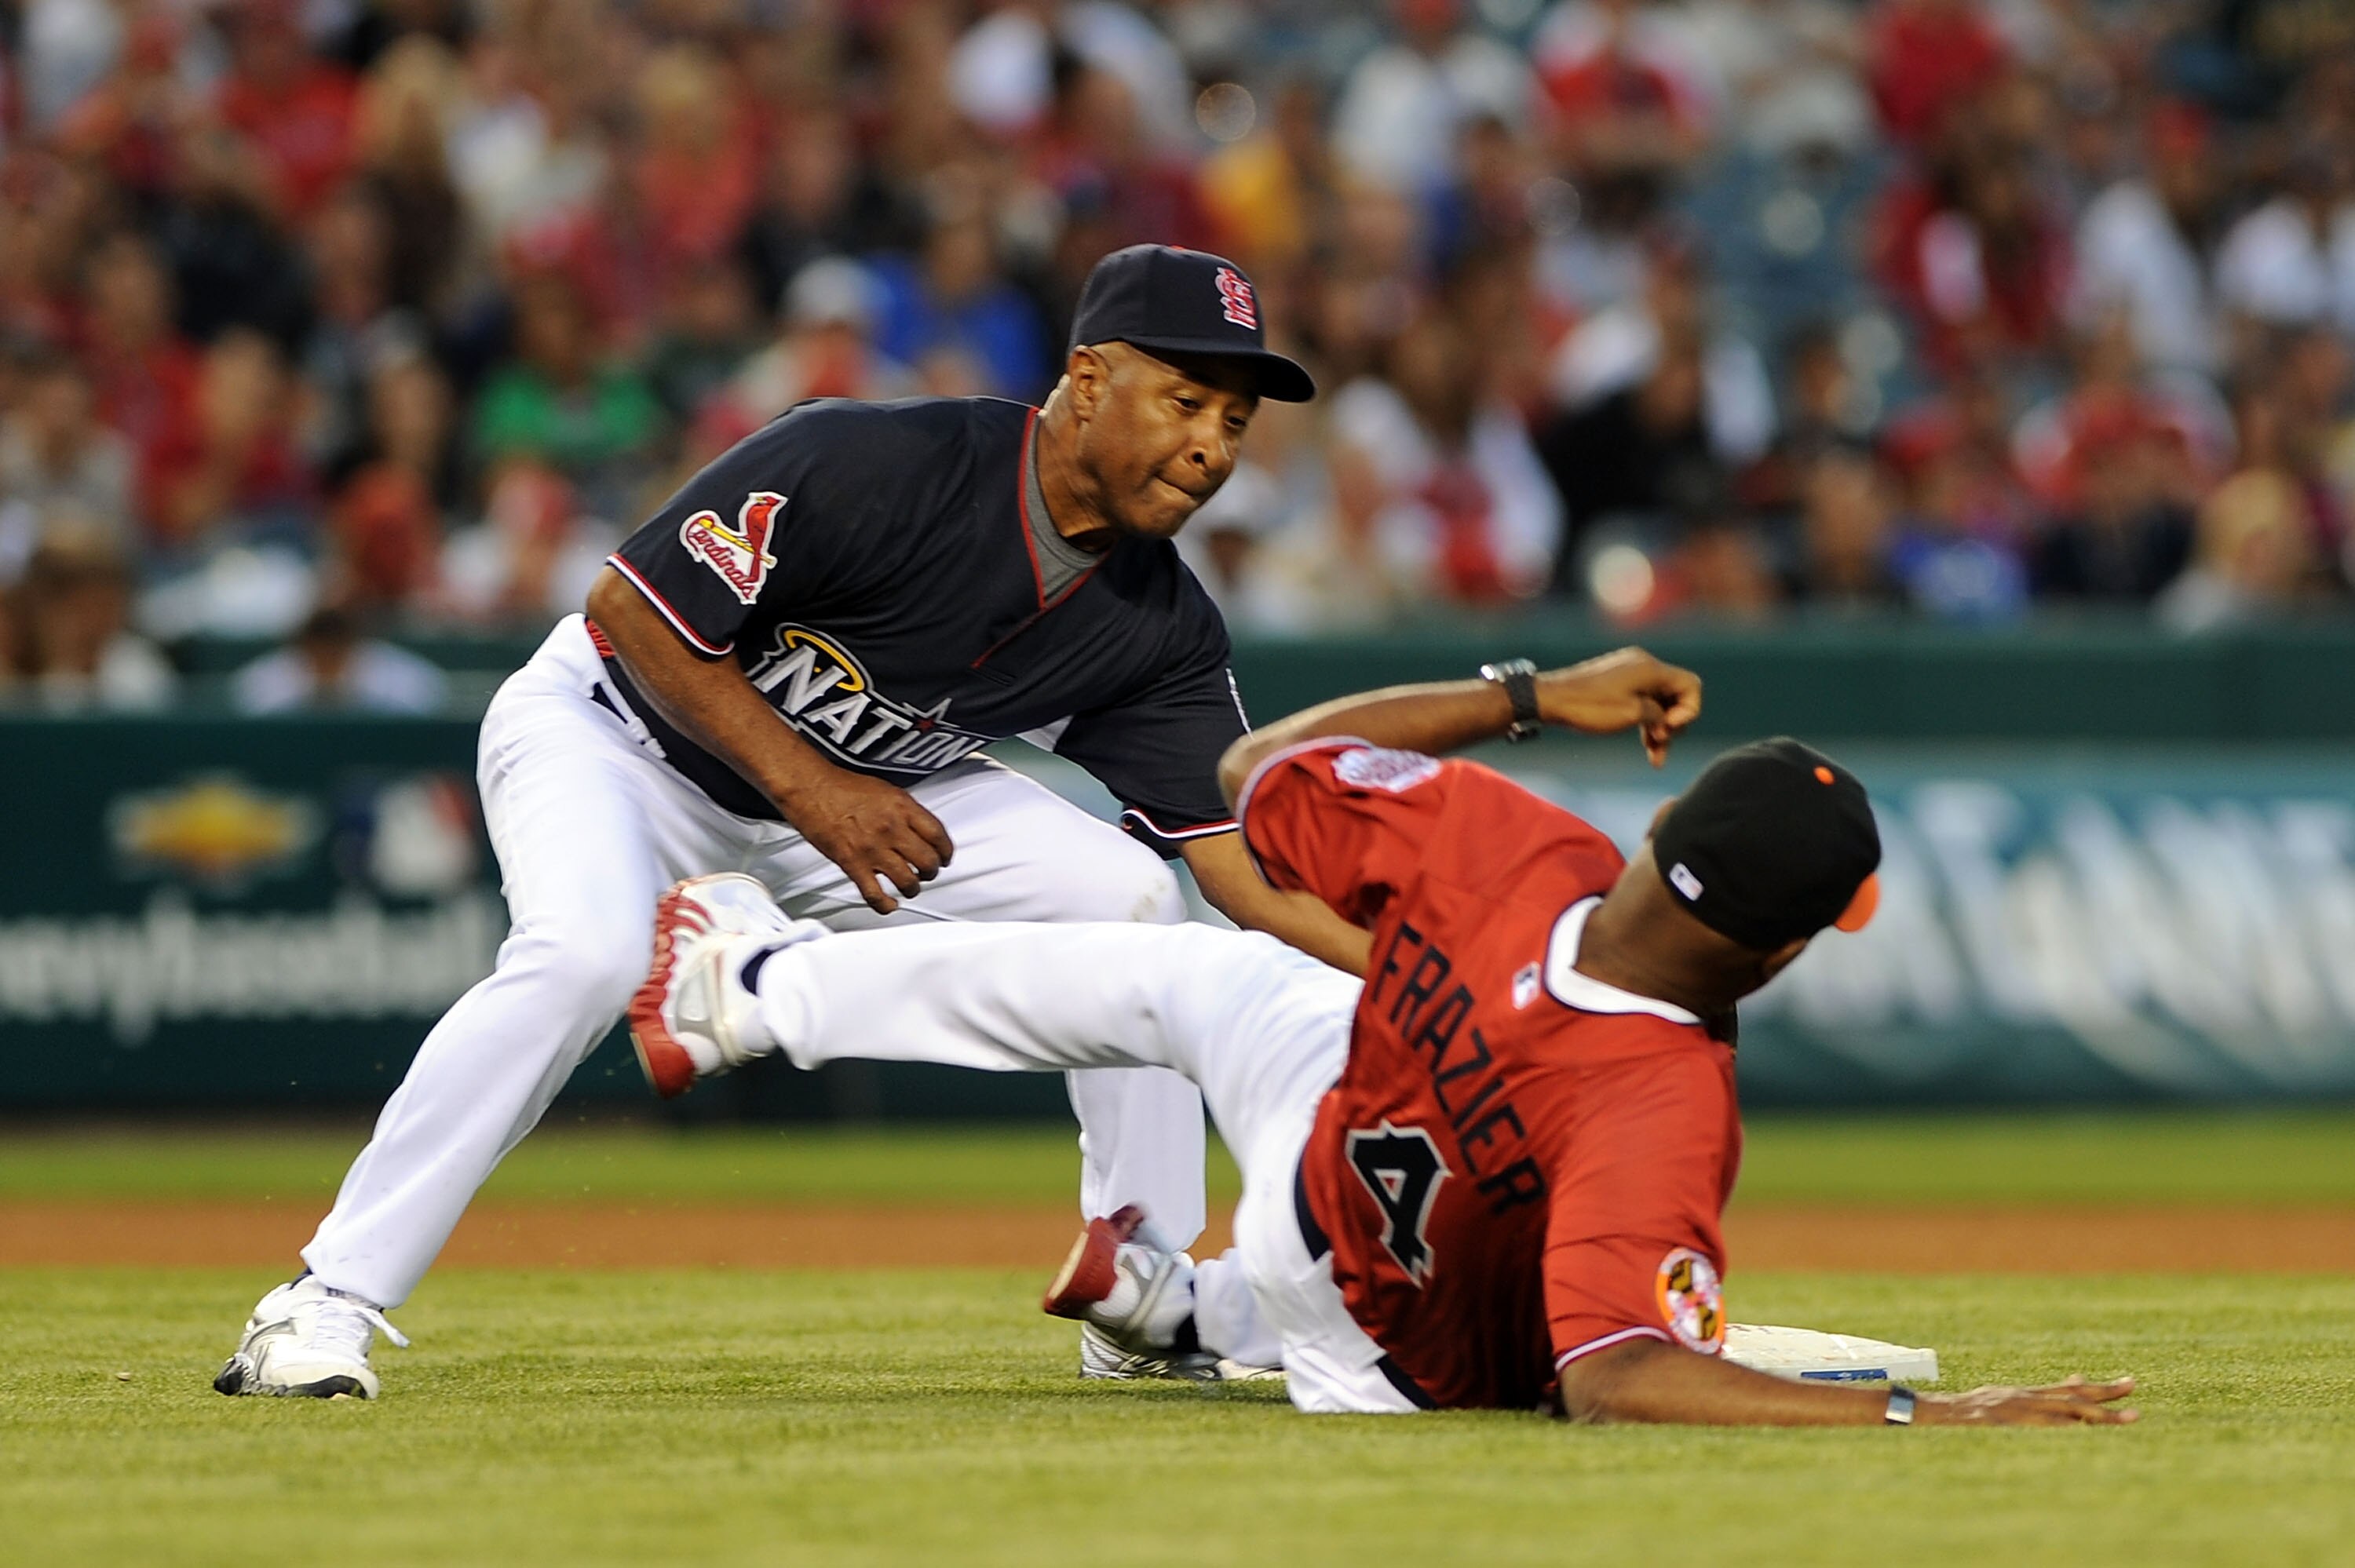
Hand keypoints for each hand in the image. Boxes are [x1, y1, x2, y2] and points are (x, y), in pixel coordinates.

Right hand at [781, 766, 954, 914]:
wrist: (810, 787)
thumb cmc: (841, 786)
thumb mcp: (885, 790)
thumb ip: (905, 811)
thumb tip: (918, 829)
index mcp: (902, 807)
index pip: (938, 835)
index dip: (946, 851)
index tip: (945, 856)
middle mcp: (891, 828)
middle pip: (928, 861)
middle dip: (932, 872)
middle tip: (928, 873)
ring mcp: (873, 848)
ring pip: (908, 881)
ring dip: (912, 888)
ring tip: (910, 886)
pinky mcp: (852, 864)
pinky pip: (875, 894)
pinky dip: (885, 905)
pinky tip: (889, 904)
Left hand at [1534, 648, 1702, 765]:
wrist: (1549, 699)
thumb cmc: (1589, 707)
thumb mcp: (1632, 714)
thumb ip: (1659, 715)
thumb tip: (1666, 720)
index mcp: (1650, 668)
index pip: (1691, 685)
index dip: (1689, 711)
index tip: (1669, 729)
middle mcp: (1643, 666)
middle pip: (1676, 696)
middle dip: (1673, 724)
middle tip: (1660, 745)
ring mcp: (1630, 674)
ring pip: (1659, 703)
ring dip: (1660, 729)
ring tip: (1655, 758)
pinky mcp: (1618, 683)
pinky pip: (1643, 702)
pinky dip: (1646, 722)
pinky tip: (1646, 746)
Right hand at [1922, 1376, 2137, 1426]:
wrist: (1937, 1412)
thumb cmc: (1969, 1412)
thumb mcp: (2000, 1400)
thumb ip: (2030, 1399)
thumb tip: (2065, 1387)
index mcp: (2025, 1395)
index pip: (2069, 1390)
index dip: (2099, 1388)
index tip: (2127, 1384)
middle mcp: (2026, 1398)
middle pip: (2074, 1396)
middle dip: (2108, 1394)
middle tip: (2135, 1388)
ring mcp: (2018, 1410)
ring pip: (2067, 1411)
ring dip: (2101, 1415)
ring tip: (2131, 1416)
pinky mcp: (2009, 1422)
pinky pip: (2044, 1426)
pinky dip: (2067, 1428)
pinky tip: (2089, 1432)